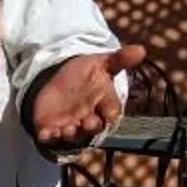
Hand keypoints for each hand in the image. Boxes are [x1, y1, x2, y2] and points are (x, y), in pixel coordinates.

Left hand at [29, 43, 144, 150]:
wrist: (57, 76)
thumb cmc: (84, 73)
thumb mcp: (100, 63)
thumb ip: (119, 59)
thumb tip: (141, 50)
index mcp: (103, 103)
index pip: (112, 112)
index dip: (111, 115)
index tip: (110, 115)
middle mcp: (89, 117)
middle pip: (94, 128)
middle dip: (91, 127)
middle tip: (88, 123)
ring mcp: (70, 124)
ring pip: (73, 136)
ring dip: (70, 134)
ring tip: (66, 129)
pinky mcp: (51, 127)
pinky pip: (50, 137)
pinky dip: (48, 137)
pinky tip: (45, 133)